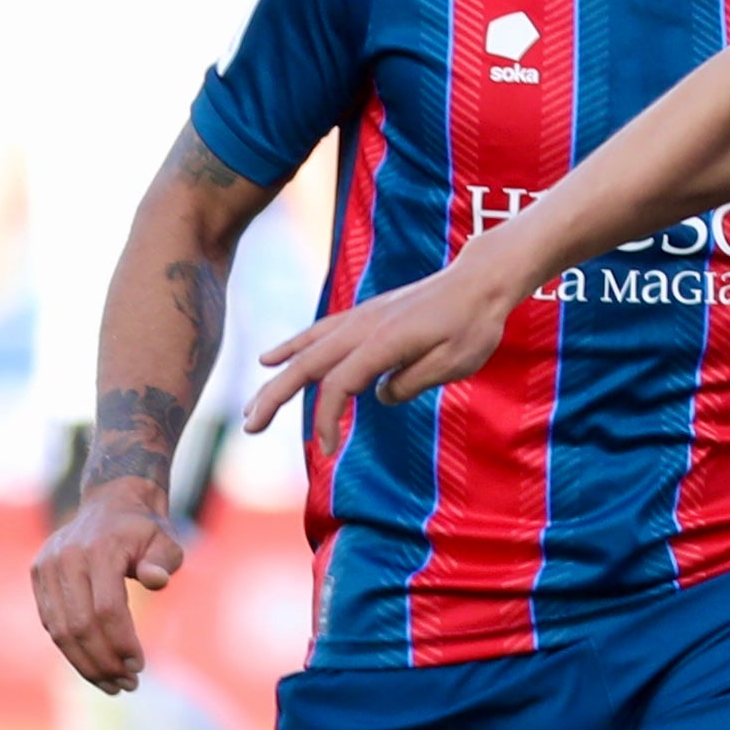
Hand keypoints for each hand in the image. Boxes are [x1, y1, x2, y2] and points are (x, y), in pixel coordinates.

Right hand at [34, 478, 188, 693]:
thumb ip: (163, 561)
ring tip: (112, 685)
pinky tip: (94, 667)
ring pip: (60, 630)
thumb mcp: (166, 540)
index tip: (140, 666)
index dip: (122, 643)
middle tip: (128, 684)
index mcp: (99, 548)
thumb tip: (155, 581)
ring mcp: (47, 566)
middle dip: (104, 662)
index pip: (107, 609)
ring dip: (85, 664)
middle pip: (79, 625)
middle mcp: (66, 557)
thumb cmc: (145, 530)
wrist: (110, 503)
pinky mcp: (38, 576)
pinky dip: (71, 650)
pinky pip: (51, 623)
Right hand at [245, 246, 524, 432]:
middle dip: (275, 398)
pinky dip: (292, 347)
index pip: (339, 384)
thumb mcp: (455, 363)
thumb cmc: (474, 324)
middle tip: (250, 429)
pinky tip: (271, 359)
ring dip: (277, 379)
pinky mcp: (364, 315)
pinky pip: (318, 332)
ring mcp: (360, 318)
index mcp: (384, 342)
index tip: (327, 449)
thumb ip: (413, 381)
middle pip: (307, 365)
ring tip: (254, 406)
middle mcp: (364, 327)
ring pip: (307, 349)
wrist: (479, 280)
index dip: (326, 419)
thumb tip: (379, 396)